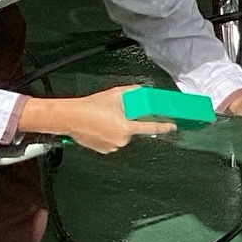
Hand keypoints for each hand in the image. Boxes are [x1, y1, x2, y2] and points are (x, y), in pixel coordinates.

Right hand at [16, 85, 175, 154]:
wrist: (69, 117)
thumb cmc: (90, 106)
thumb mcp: (115, 95)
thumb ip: (133, 93)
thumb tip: (142, 91)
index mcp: (126, 127)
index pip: (150, 127)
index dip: (164, 126)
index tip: (172, 126)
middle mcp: (121, 140)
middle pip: (133, 130)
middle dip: (129, 122)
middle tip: (115, 113)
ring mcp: (112, 147)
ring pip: (123, 136)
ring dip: (119, 128)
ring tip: (104, 119)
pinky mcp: (103, 150)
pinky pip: (113, 141)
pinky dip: (110, 134)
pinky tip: (100, 126)